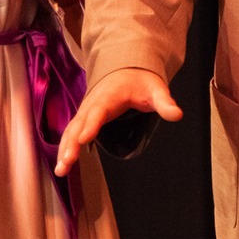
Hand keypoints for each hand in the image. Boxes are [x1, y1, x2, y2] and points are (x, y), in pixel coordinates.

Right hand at [54, 67, 182, 176]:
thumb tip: (177, 114)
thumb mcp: (156, 89)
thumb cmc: (141, 81)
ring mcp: (86, 111)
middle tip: (66, 162)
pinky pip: (72, 133)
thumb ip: (165, 102)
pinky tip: (63, 165)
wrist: (126, 68)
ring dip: (65, 149)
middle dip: (71, 143)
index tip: (83, 139)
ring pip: (72, 130)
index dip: (90, 126)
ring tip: (61, 170)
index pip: (98, 112)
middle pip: (79, 124)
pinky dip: (65, 147)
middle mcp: (93, 103)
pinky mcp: (84, 118)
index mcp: (110, 96)